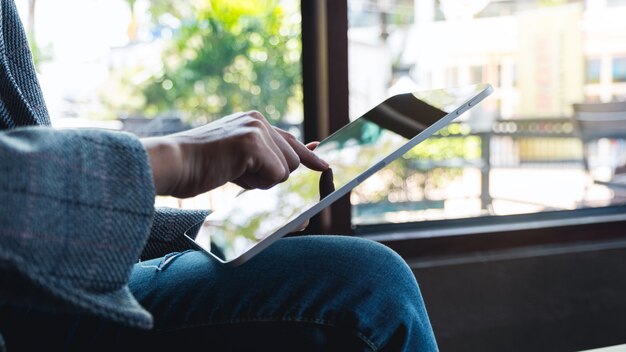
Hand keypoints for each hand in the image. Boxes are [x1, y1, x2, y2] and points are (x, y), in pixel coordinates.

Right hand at [141, 111, 328, 197]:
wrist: (172, 163)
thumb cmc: (200, 166)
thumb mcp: (237, 157)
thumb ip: (265, 156)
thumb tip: (299, 157)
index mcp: (254, 120)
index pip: (290, 140)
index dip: (308, 155)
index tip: (325, 164)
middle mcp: (259, 120)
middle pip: (292, 160)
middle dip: (271, 176)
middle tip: (237, 171)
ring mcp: (257, 129)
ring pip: (286, 170)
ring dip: (263, 181)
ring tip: (232, 171)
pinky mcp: (253, 142)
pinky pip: (276, 174)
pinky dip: (257, 182)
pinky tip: (232, 172)